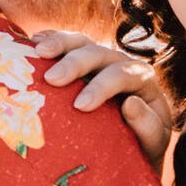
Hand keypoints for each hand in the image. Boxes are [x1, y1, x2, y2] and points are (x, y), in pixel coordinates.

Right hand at [32, 31, 172, 167]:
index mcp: (142, 79)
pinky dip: (50, 39)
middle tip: (51, 79)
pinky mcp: (81, 60)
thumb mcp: (152, 143)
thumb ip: (147, 125)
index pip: (123, 74)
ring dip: (59, 43)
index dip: (101, 86)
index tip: (80, 106)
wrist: (130, 144)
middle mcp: (121, 63)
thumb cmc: (141, 146)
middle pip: (99, 53)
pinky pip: (66, 44)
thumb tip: (130, 104)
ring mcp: (99, 58)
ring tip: (38, 51)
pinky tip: (33, 42)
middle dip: (75, 64)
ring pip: (81, 42)